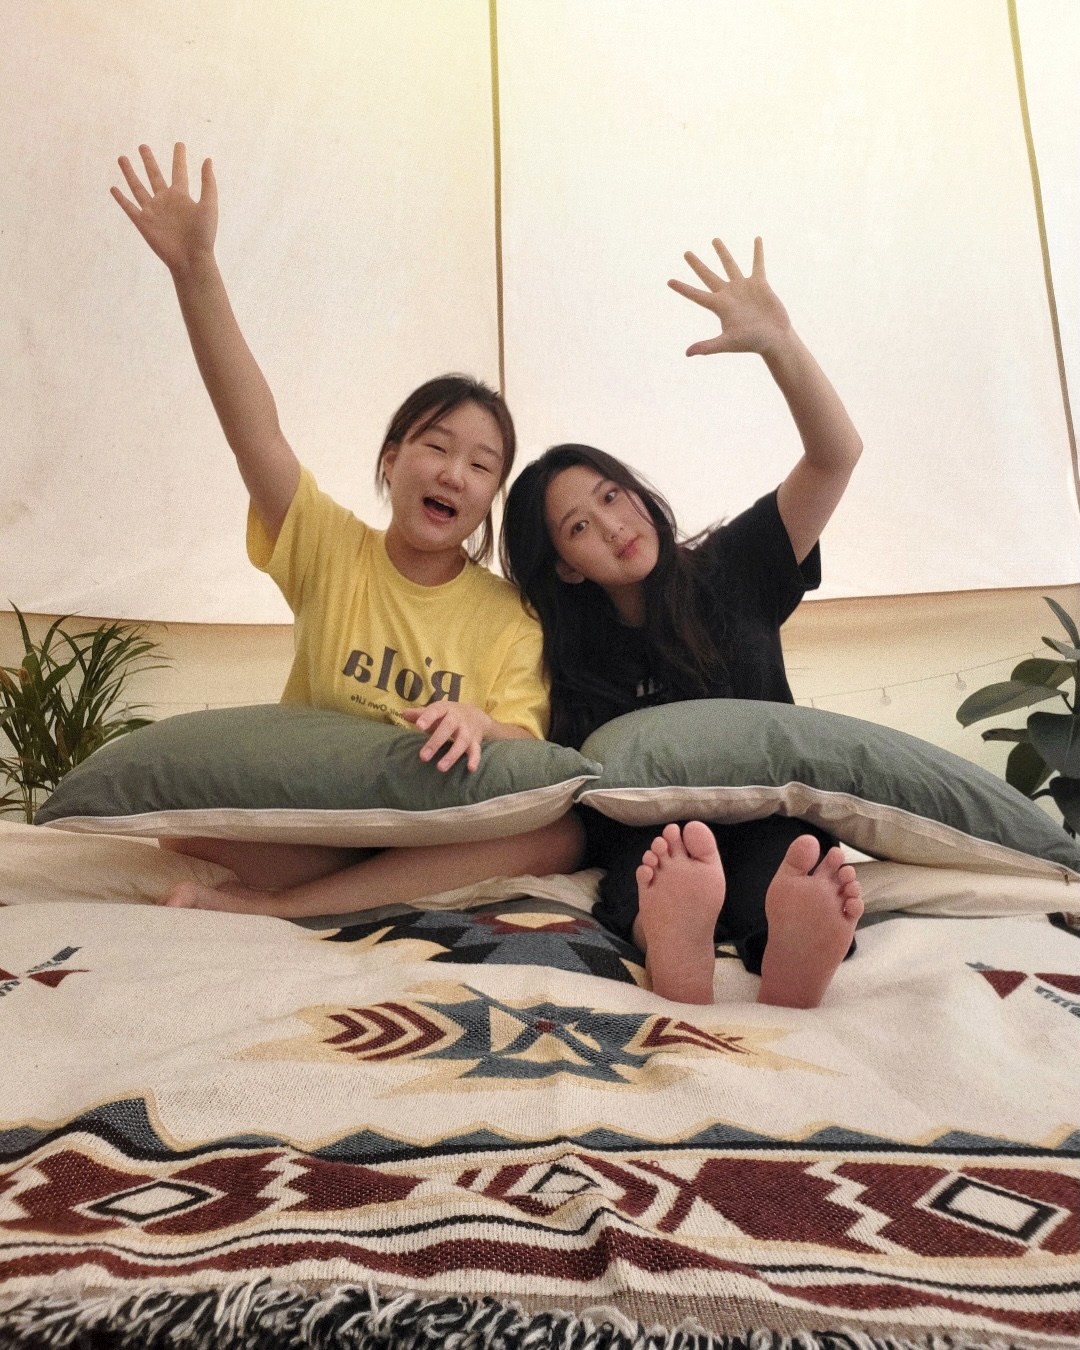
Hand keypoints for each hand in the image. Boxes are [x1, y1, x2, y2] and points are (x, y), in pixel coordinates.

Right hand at [111, 143, 216, 274]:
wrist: (191, 259)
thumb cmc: (204, 235)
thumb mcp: (209, 205)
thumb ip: (208, 183)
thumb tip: (208, 159)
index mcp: (182, 196)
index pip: (179, 171)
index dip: (179, 157)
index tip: (179, 144)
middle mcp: (165, 201)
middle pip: (155, 175)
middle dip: (148, 161)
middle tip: (143, 146)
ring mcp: (153, 211)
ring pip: (138, 187)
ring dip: (130, 173)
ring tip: (122, 158)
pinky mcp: (142, 223)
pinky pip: (129, 207)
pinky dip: (120, 198)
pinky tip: (113, 188)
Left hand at [401, 702, 493, 772]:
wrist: (476, 715)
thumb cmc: (448, 715)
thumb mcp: (436, 711)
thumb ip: (420, 714)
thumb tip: (403, 713)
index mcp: (445, 709)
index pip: (436, 711)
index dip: (428, 718)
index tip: (418, 726)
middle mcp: (457, 719)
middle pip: (447, 728)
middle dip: (436, 742)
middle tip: (423, 757)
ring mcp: (467, 731)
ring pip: (461, 742)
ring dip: (452, 755)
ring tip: (440, 768)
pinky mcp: (475, 742)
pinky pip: (476, 751)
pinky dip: (474, 759)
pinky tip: (471, 769)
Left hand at [668, 236, 790, 356]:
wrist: (774, 339)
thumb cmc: (751, 343)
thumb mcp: (728, 343)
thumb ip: (709, 346)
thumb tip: (688, 353)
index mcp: (720, 306)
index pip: (696, 295)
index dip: (683, 288)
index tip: (669, 281)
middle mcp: (729, 295)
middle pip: (708, 275)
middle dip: (697, 265)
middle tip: (686, 253)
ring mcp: (743, 288)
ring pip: (730, 265)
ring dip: (722, 253)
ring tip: (714, 240)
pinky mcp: (760, 284)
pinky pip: (757, 264)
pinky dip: (758, 252)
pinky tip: (757, 239)